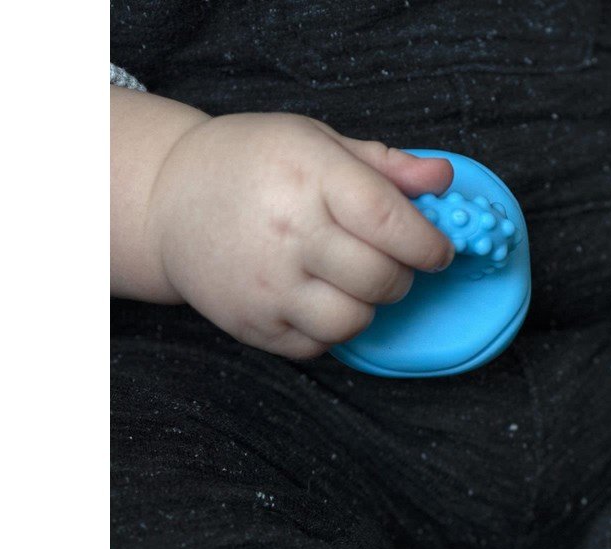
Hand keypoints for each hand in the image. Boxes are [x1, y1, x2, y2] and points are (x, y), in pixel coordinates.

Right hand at [145, 112, 455, 357]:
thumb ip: (385, 164)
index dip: (429, 244)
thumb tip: (443, 178)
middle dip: (402, 275)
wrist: (167, 200)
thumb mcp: (315, 142)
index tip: (438, 250)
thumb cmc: (252, 165)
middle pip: (381, 278)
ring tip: (350, 280)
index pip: (389, 221)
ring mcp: (267, 284)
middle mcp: (287, 232)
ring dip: (367, 305)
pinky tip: (315, 295)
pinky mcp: (253, 324)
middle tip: (391, 262)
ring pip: (354, 320)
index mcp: (309, 175)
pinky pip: (319, 344)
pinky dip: (330, 327)